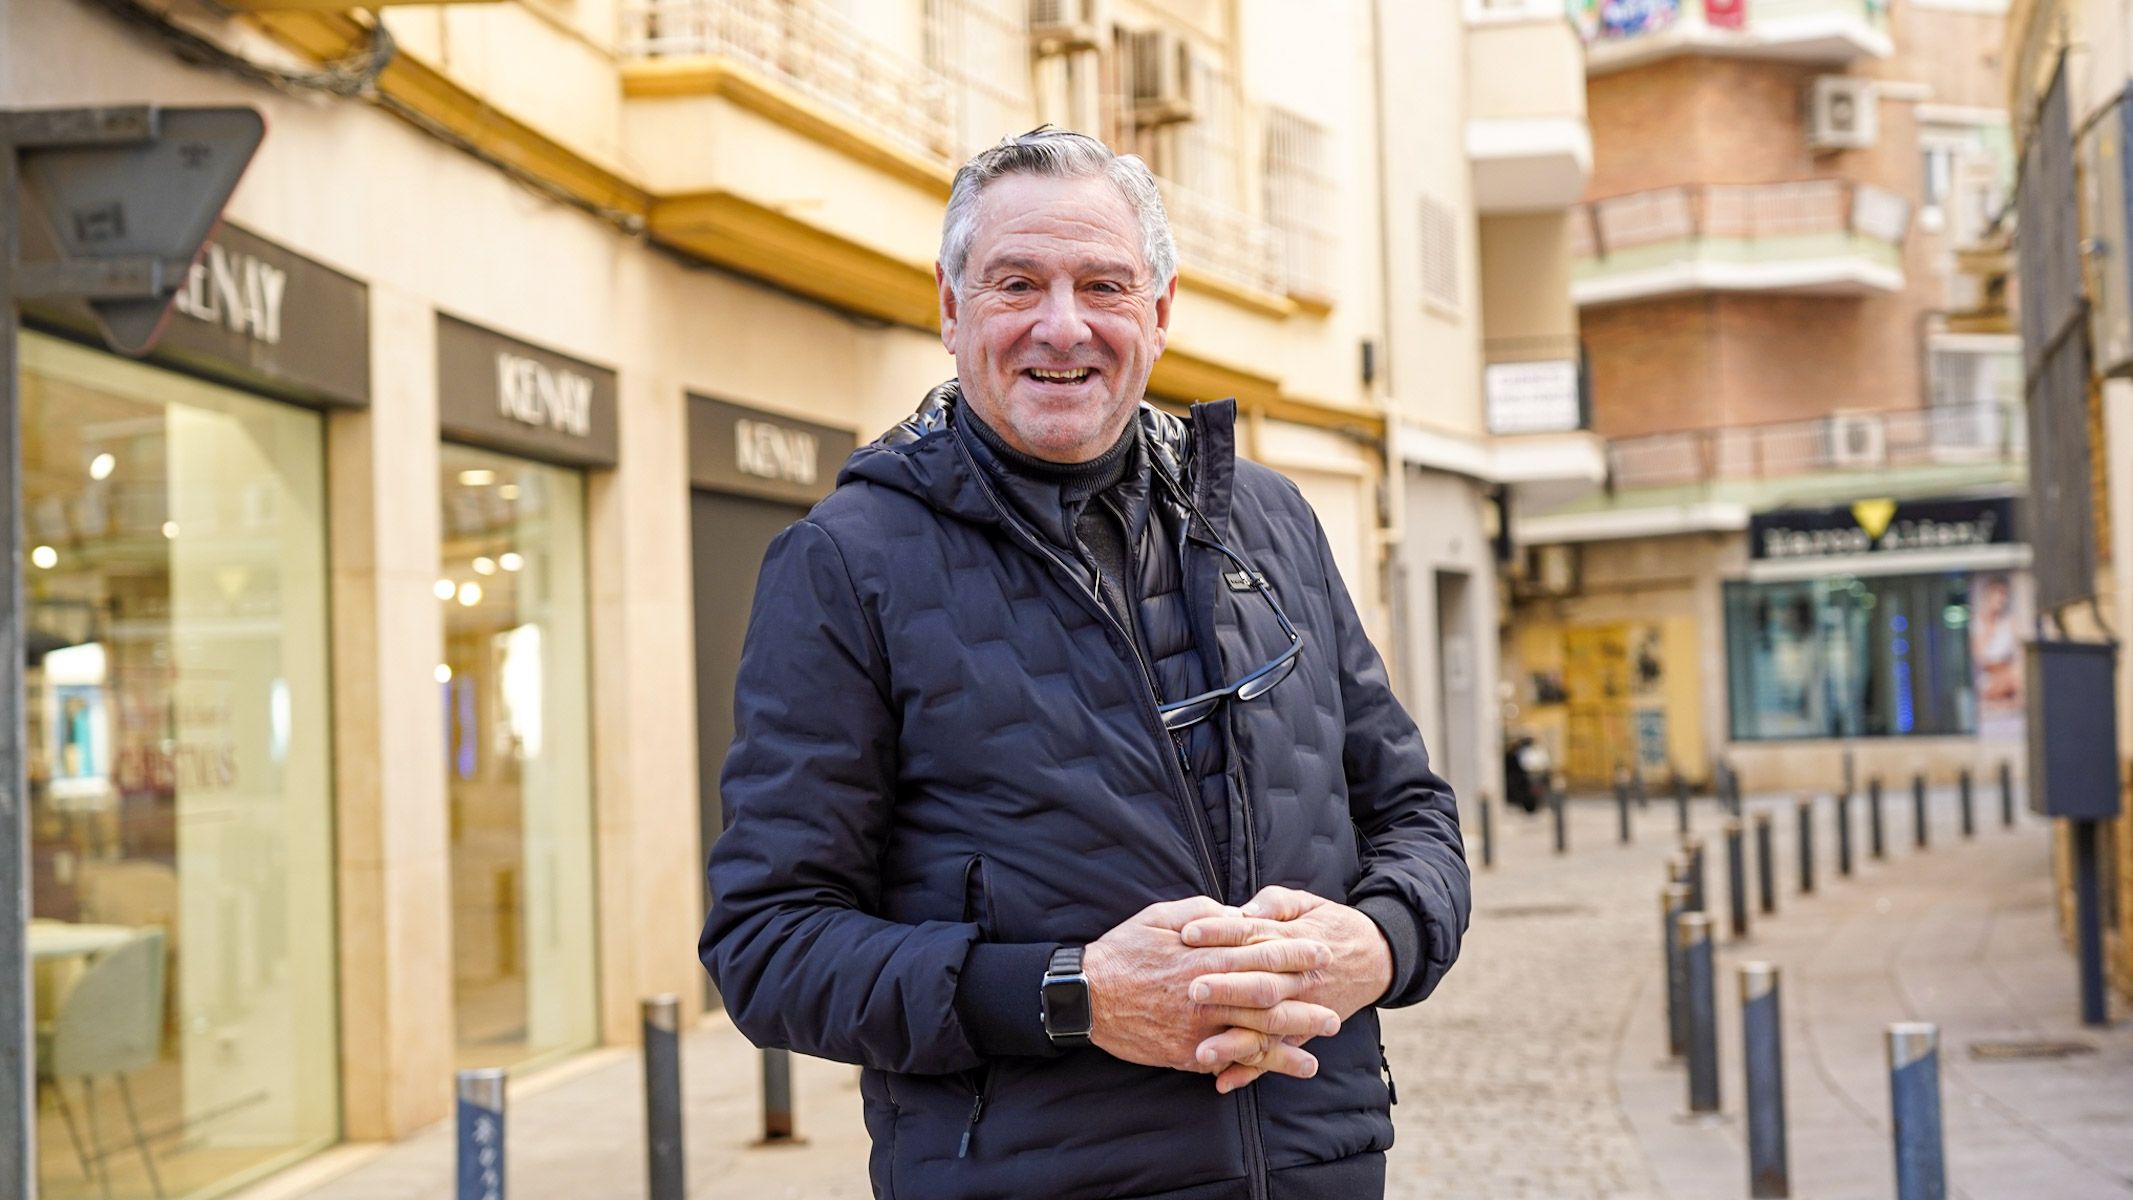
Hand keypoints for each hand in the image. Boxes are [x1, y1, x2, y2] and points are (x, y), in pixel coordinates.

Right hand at [1083, 896, 1341, 1086]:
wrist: (1085, 996)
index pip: (1260, 954)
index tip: (1321, 951)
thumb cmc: (1124, 950)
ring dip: (1296, 1036)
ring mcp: (1198, 1028)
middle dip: (1306, 999)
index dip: (1294, 953)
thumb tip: (1239, 916)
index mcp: (1203, 957)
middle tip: (1336, 999)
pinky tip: (1288, 1065)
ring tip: (1325, 1035)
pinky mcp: (1186, 1053)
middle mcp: (1206, 995)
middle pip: (1268, 998)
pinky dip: (1261, 1064)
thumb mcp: (1161, 916)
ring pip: (1257, 1034)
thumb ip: (1205, 915)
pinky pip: (1231, 1060)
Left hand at [1178, 886, 1393, 1091]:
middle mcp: (1297, 977)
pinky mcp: (1304, 1032)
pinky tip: (1222, 1081)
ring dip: (1235, 1042)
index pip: (1251, 934)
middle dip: (1226, 988)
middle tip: (1192, 990)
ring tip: (1202, 1052)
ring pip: (1267, 1026)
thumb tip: (1244, 912)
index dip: (1220, 932)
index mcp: (1293, 939)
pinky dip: (1251, 1070)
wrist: (1375, 957)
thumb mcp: (1305, 902)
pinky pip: (1276, 1053)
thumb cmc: (1328, 923)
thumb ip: (1274, 903)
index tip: (1187, 933)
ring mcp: (1302, 1009)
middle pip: (1259, 983)